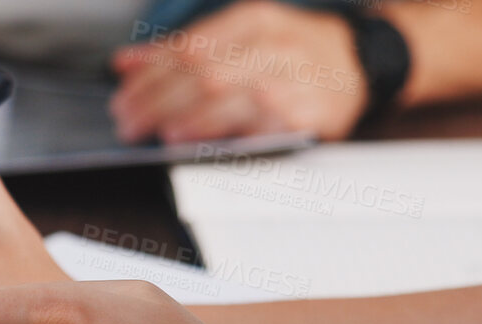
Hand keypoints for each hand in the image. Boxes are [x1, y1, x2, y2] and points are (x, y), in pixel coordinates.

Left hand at [109, 0, 368, 143]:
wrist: (359, 62)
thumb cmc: (290, 52)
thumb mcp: (239, 37)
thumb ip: (181, 49)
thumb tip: (125, 63)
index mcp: (251, 21)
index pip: (190, 47)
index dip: (150, 75)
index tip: (122, 97)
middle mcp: (273, 45)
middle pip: (205, 73)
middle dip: (160, 101)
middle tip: (130, 123)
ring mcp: (294, 77)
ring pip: (234, 97)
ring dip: (192, 119)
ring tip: (162, 134)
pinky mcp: (311, 112)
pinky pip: (267, 126)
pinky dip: (234, 137)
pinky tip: (211, 145)